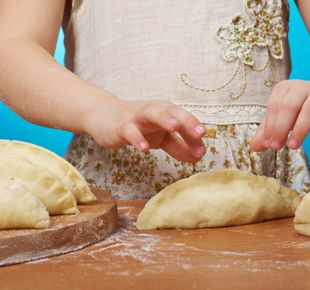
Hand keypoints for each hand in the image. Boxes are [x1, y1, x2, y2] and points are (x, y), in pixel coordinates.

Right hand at [82, 99, 206, 162]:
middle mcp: (154, 111)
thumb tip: (199, 157)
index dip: (195, 130)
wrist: (104, 117)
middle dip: (187, 121)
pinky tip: (143, 149)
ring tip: (174, 128)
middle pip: (173, 112)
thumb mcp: (161, 137)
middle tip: (200, 132)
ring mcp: (137, 118)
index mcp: (167, 113)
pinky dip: (137, 139)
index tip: (205, 142)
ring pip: (152, 114)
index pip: (184, 120)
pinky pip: (130, 131)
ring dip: (164, 119)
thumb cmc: (139, 126)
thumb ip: (179, 146)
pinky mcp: (122, 127)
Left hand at [250, 79, 309, 150]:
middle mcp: (302, 87)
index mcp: (285, 88)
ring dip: (300, 129)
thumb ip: (268, 130)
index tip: (268, 144)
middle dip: (281, 128)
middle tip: (276, 147)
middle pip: (289, 106)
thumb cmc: (301, 106)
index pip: (274, 106)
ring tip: (293, 146)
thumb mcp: (283, 115)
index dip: (270, 126)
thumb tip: (254, 147)